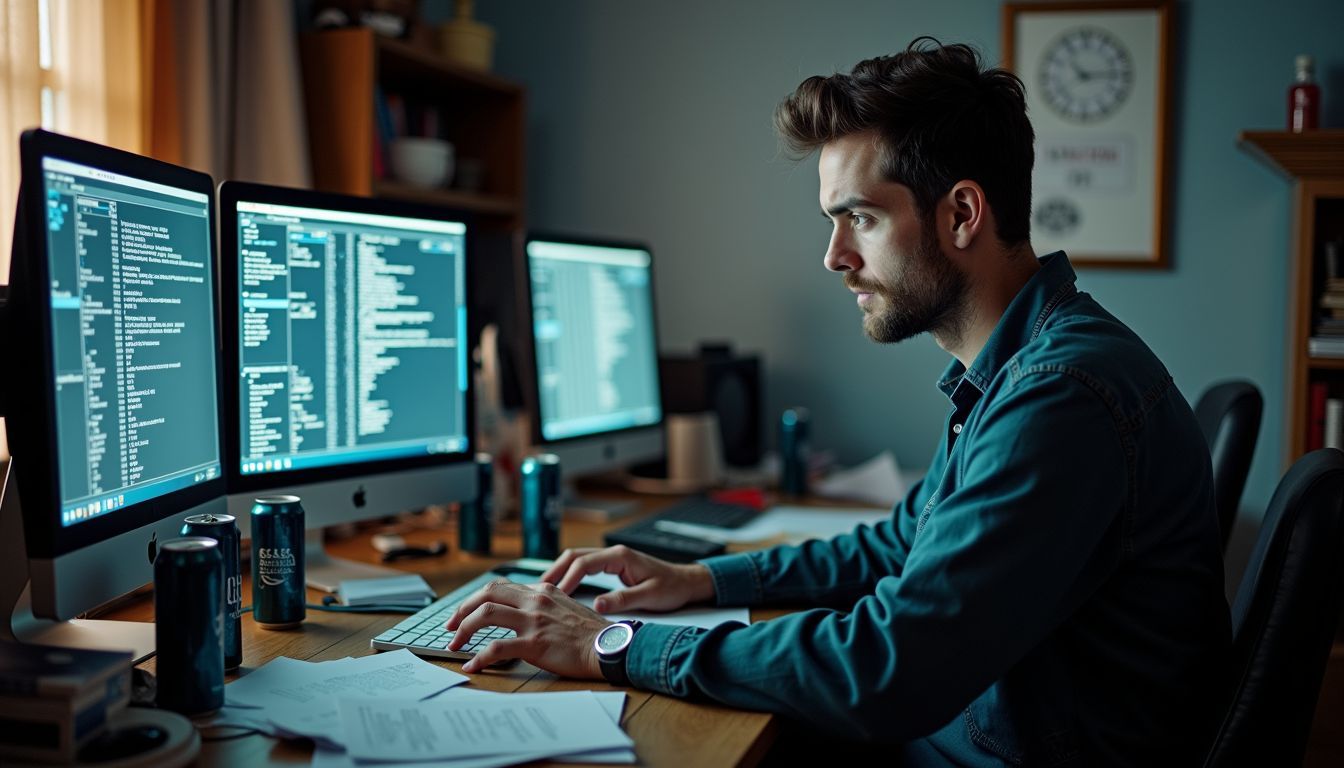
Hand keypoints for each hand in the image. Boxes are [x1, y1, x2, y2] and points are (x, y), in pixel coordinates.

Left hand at [445, 579, 609, 676]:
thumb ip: (542, 605)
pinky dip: (478, 657)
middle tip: (451, 626)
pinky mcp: (534, 643)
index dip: (476, 600)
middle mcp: (535, 600)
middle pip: (486, 594)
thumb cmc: (590, 633)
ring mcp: (533, 620)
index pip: (499, 587)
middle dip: (462, 610)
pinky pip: (496, 648)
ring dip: (464, 630)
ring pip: (485, 615)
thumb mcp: (565, 606)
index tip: (464, 613)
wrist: (608, 647)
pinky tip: (472, 666)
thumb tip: (520, 614)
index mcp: (541, 590)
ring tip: (455, 645)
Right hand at [541, 545, 714, 613]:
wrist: (686, 582)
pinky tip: (561, 588)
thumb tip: (597, 606)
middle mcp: (613, 553)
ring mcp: (612, 558)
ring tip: (544, 589)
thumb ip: (623, 600)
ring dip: (560, 572)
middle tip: (538, 589)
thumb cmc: (671, 588)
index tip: (556, 595)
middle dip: (555, 571)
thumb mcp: (649, 597)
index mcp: (620, 556)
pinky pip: (584, 566)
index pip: (585, 563)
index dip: (568, 578)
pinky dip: (570, 575)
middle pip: (574, 556)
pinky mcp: (612, 566)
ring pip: (577, 559)